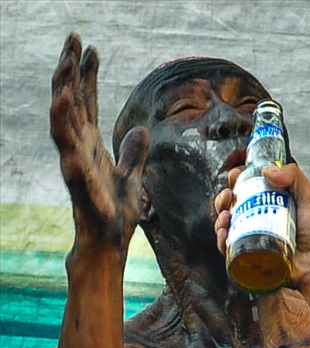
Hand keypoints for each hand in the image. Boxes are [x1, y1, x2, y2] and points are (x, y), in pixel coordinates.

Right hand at [51, 33, 148, 250]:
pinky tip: (62, 99)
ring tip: (66, 61)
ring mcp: (74, 159)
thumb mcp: (132, 176)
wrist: (110, 241)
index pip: (87, 101)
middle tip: (73, 39)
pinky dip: (62, 121)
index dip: (88, 75)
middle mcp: (78, 146)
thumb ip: (133, 152)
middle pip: (71, 99)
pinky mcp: (76, 174)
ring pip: (63, 116)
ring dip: (63, 88)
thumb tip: (141, 130)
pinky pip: (65, 143)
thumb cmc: (116, 213)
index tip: (91, 48)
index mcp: (90, 143)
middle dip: (70, 69)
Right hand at [214, 163, 309, 289]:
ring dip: (220, 218)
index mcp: (275, 203)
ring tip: (225, 216)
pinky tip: (224, 234)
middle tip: (227, 196)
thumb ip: (294, 176)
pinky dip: (222, 240)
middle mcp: (263, 220)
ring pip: (229, 226)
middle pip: (234, 206)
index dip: (239, 181)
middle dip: (224, 198)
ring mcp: (256, 239)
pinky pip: (230, 249)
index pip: (250, 188)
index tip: (235, 176)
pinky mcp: (252, 257)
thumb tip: (266, 170)